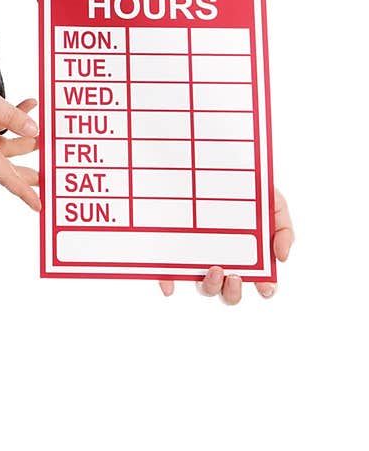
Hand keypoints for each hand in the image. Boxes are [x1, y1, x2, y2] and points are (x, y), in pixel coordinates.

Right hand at [0, 52, 41, 210]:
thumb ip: (9, 115)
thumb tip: (34, 130)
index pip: (3, 174)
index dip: (23, 190)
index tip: (39, 205)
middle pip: (3, 165)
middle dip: (25, 169)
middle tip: (47, 175)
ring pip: (0, 145)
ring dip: (20, 136)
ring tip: (41, 126)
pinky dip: (8, 120)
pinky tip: (26, 106)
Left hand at [157, 186, 294, 303]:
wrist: (211, 158)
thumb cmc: (245, 185)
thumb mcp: (272, 200)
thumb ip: (283, 227)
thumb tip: (282, 257)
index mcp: (247, 252)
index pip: (257, 280)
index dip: (264, 288)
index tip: (265, 285)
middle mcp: (222, 258)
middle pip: (228, 292)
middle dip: (233, 292)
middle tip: (235, 276)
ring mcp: (196, 255)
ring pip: (203, 286)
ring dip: (210, 286)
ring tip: (215, 269)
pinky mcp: (171, 247)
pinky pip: (166, 272)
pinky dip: (167, 282)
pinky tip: (170, 286)